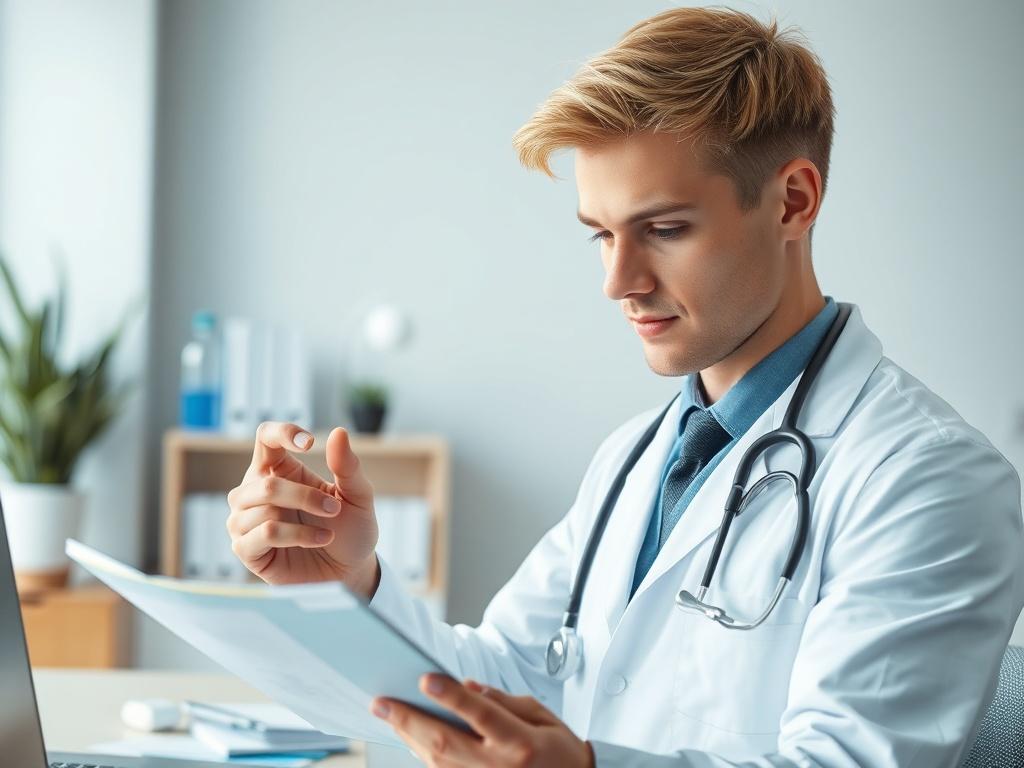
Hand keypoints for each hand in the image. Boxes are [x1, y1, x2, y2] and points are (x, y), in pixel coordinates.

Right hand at [226, 421, 379, 595]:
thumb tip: (338, 432)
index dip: (282, 433)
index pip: (265, 437)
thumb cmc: (350, 529)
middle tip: (334, 509)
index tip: (310, 443)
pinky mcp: (246, 550)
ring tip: (329, 532)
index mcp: (280, 469)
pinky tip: (317, 542)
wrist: (350, 570)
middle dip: (305, 496)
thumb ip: (348, 466)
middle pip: (266, 482)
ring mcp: (246, 521)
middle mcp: (255, 492)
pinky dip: (295, 537)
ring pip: (262, 507)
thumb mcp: (358, 496)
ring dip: (303, 519)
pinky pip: (262, 534)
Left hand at [370, 674, 594, 767]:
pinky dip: (423, 755)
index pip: (480, 714)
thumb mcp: (540, 715)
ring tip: (388, 715)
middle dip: (408, 720)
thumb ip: (502, 701)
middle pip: (445, 743)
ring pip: (436, 762)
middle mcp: (498, 767)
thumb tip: (466, 688)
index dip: (451, 697)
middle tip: (381, 702)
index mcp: (520, 742)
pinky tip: (410, 737)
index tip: (426, 678)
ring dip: (408, 737)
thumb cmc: (558, 749)